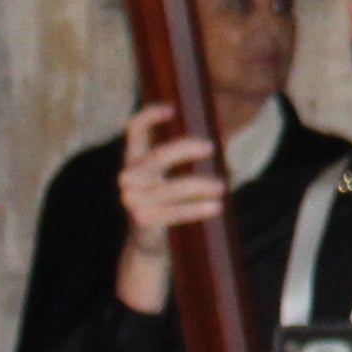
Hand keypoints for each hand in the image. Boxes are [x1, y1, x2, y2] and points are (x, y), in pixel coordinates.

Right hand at [113, 109, 224, 312]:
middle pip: (158, 157)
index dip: (149, 116)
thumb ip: (177, 157)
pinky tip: (217, 206)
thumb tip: (214, 140)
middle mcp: (128, 177)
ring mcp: (132, 199)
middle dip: (185, 149)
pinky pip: (176, 212)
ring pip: (172, 187)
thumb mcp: (165, 177)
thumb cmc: (165, 201)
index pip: (134, 130)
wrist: (147, 243)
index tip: (172, 108)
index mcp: (133, 160)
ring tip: (223, 186)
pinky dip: (198, 208)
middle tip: (211, 147)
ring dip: (200, 185)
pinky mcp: (143, 220)